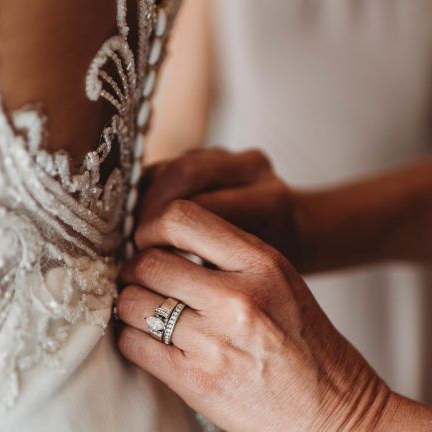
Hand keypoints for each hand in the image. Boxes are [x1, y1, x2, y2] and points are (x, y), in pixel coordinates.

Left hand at [117, 198, 390, 431]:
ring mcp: (213, 340)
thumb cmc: (308, 350)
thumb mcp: (282, 284)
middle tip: (141, 284)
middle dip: (135, 272)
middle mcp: (236, 297)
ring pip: (132, 303)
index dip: (151, 229)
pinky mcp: (195, 380)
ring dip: (130, 307)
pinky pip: (132, 344)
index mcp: (261, 263)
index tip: (149, 245)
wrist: (335, 414)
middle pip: (147, 262)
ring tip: (146, 316)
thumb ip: (229, 260)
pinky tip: (149, 344)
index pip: (180, 218)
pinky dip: (131, 341)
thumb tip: (160, 245)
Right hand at [139, 147, 319, 271]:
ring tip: (137, 230)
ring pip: (173, 164)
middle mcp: (255, 170)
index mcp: (268, 201)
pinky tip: (144, 217)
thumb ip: (209, 273)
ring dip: (146, 197)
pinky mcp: (215, 153)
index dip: (163, 230)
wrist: (295, 236)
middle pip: (183, 173)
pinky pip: (173, 164)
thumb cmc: (268, 270)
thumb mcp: (246, 279)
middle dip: (150, 207)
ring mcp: (234, 156)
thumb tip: (151, 277)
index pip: (201, 206)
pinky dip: (151, 190)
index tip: (143, 254)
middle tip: (136, 239)